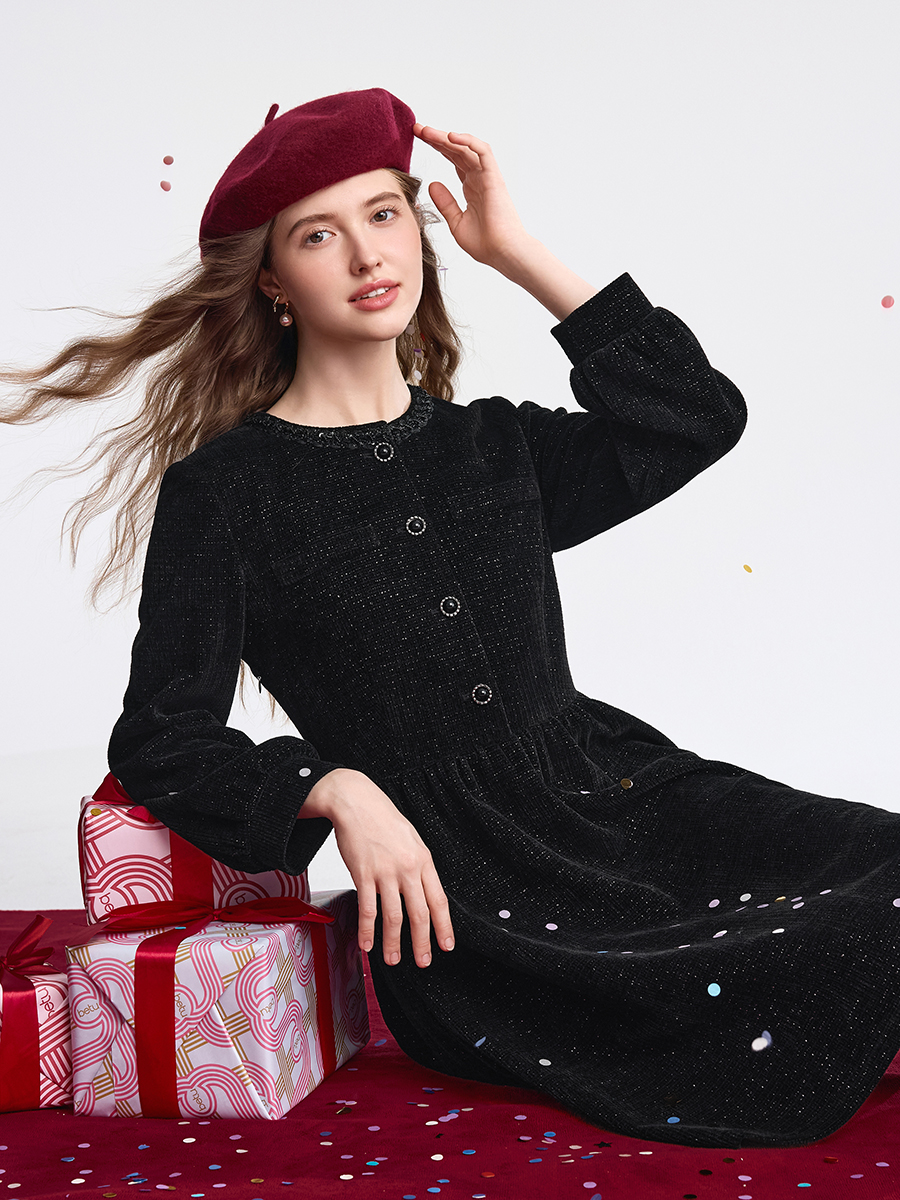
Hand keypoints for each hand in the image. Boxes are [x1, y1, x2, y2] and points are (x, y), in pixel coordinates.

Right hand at [306, 769, 454, 967]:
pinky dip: (367, 930)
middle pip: (420, 913)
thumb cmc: (383, 820)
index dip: (444, 927)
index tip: (446, 945)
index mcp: (424, 860)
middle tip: (423, 961)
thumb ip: (418, 866)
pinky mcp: (363, 873)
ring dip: (393, 942)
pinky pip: (367, 908)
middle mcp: (408, 868)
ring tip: (392, 959)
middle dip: (422, 942)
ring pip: (394, 916)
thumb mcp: (412, 840)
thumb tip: (424, 893)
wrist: (356, 801)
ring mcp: (385, 871)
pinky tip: (366, 944)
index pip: (439, 900)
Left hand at [413, 122, 532, 266]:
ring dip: (446, 137)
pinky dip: (468, 141)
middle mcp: (479, 178)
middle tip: (417, 129)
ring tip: (427, 131)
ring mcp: (487, 176)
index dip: (437, 148)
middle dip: (437, 138)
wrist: (503, 253)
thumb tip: (432, 184)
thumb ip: (445, 203)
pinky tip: (450, 137)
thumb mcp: (456, 222)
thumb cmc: (486, 243)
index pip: (453, 160)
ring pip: (466, 147)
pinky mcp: (494, 177)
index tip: (418, 140)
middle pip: (457, 150)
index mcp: (472, 188)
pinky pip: (483, 152)